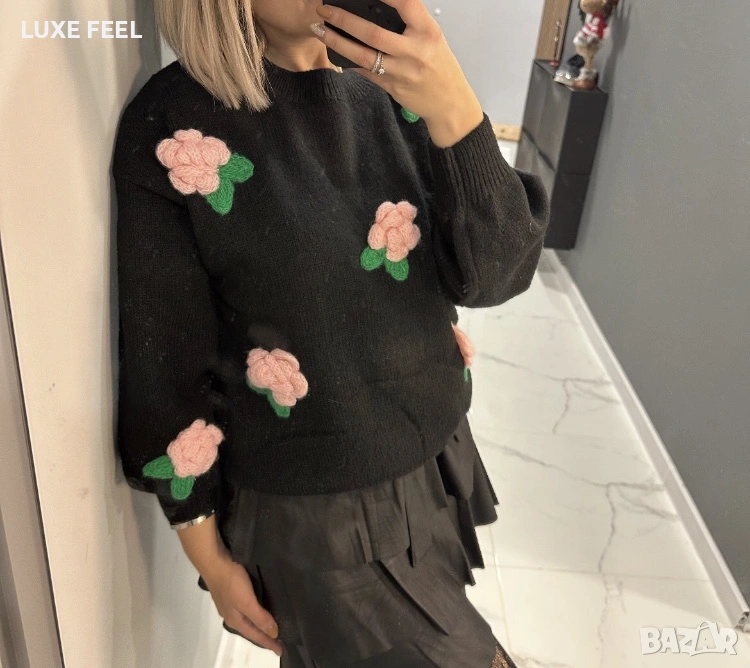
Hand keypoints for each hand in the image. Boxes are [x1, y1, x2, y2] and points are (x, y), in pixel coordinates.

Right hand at [202, 556, 283, 656]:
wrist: (214, 561)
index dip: (269, 643)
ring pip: (247, 620)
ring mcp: (230, 605)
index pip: (256, 636)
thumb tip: (273, 633)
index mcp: (236, 620)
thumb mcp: (247, 601)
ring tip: (271, 627)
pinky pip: (246, 610)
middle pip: (251, 630)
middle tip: (278, 641)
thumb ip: (260, 617)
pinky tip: (259, 609)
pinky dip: (254, 614)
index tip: (281, 650)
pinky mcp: (230, 593)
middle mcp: (232, 616)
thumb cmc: (231, 582)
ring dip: (259, 625)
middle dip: (264, 637)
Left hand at [313, 0, 483, 146]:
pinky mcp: (392, 87)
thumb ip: (409, 23)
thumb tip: (378, 6)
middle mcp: (415, 51)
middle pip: (374, 33)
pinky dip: (348, 61)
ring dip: (337, 42)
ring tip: (319, 30)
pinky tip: (334, 51)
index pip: (406, 4)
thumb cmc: (440, 66)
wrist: (449, 103)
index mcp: (428, 32)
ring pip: (363, 56)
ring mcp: (402, 72)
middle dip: (345, 20)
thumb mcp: (432, 38)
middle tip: (324, 10)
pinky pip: (365, 72)